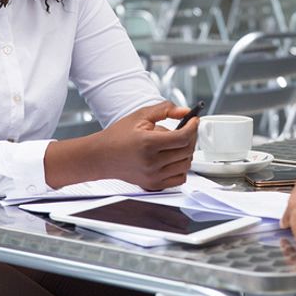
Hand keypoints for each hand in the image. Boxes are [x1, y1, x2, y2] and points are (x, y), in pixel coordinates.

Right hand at [44, 101, 196, 190]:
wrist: (101, 157)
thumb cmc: (118, 136)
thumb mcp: (140, 116)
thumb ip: (165, 110)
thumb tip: (184, 111)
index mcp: (148, 144)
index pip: (183, 137)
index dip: (193, 127)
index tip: (194, 121)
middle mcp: (152, 162)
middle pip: (187, 151)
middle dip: (191, 137)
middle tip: (187, 129)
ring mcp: (153, 176)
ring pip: (186, 164)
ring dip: (186, 152)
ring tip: (176, 143)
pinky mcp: (153, 185)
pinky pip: (179, 178)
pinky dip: (181, 167)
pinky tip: (172, 158)